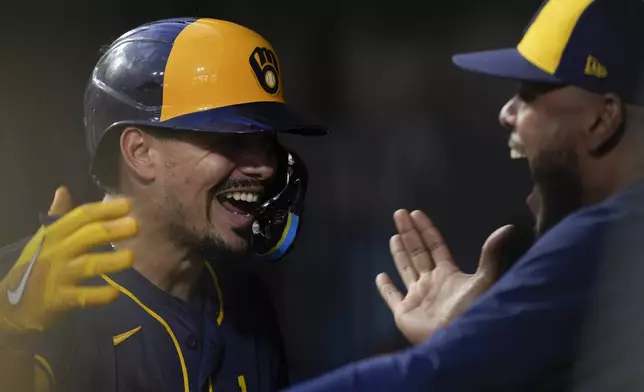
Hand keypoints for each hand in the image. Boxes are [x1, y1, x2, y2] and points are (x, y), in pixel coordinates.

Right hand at [0, 186, 138, 333]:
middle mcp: (56, 251)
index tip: (129, 205)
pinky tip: (116, 292)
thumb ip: (58, 216)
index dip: (105, 209)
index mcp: (54, 233)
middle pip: (87, 236)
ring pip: (87, 265)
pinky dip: (100, 295)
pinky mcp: (58, 300)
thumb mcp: (44, 239)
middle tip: (137, 225)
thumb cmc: (36, 266)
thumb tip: (63, 189)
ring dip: (111, 261)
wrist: (12, 305)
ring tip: (132, 257)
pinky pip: (83, 296)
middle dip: (112, 229)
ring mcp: (56, 276)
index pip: (82, 216)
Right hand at [376, 209, 514, 344]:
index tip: (416, 213)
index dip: (426, 229)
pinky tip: (380, 276)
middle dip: (409, 233)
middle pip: (417, 252)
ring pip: (405, 269)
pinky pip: (391, 297)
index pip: (434, 246)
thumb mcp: (484, 279)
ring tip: (394, 236)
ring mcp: (417, 298)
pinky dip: (385, 288)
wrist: (458, 341)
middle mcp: (431, 283)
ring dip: (399, 253)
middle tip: (399, 214)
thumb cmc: (472, 311)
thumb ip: (491, 254)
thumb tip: (508, 228)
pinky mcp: (404, 313)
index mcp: (447, 274)